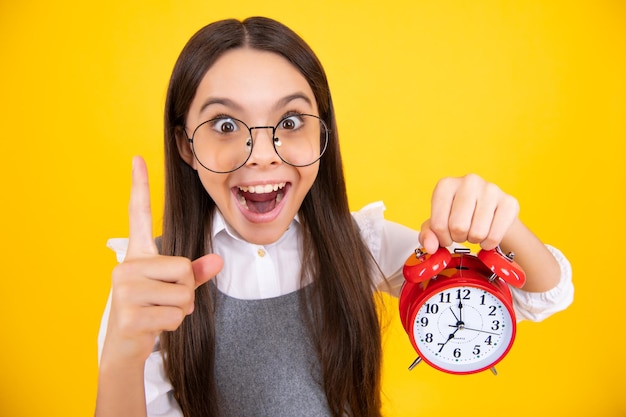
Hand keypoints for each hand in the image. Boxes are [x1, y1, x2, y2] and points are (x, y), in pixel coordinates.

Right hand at [101, 156, 222, 364]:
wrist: (124, 347)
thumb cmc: (151, 310)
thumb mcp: (174, 288)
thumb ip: (195, 273)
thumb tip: (219, 261)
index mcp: (137, 255)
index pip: (139, 215)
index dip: (140, 186)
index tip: (138, 158)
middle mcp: (126, 266)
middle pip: (184, 268)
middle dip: (186, 291)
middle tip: (164, 301)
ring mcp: (124, 290)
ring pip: (183, 294)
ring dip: (181, 310)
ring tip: (158, 313)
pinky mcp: (129, 314)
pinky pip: (175, 315)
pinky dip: (174, 324)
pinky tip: (153, 326)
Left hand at [419, 174, 518, 253]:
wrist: (489, 210)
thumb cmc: (458, 215)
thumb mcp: (438, 223)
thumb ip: (428, 235)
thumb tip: (430, 247)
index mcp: (446, 185)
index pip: (438, 224)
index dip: (442, 238)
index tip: (447, 235)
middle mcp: (469, 182)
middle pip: (458, 227)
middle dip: (458, 237)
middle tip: (462, 232)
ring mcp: (491, 190)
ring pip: (477, 233)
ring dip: (474, 240)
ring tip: (474, 230)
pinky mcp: (509, 202)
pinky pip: (495, 236)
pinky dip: (489, 243)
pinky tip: (487, 235)